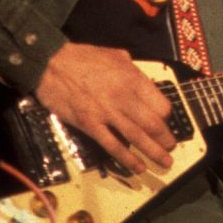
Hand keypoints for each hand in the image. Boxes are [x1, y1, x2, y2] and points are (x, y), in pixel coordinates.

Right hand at [35, 41, 176, 168]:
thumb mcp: (116, 55)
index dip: (166, 118)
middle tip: (170, 147)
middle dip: (165, 139)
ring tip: (164, 162)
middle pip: (153, 124)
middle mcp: (123, 97)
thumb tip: (144, 82)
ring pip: (137, 138)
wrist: (51, 63)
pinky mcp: (90, 124)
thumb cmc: (82, 57)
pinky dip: (127, 158)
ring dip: (153, 152)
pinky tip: (137, 166)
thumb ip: (133, 70)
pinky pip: (112, 146)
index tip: (165, 123)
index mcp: (133, 79)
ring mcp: (106, 113)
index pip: (161, 105)